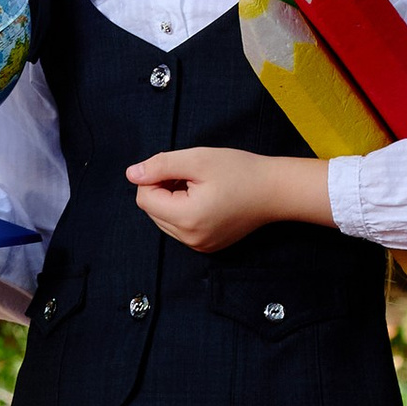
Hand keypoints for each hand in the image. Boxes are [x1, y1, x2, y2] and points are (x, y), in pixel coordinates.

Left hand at [128, 145, 331, 250]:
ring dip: (173, 200)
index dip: (155, 178)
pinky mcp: (207, 246)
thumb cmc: (240, 171)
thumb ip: (160, 165)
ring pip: (164, 219)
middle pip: (153, 210)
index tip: (179, 168)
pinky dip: (185, 211)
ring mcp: (199, 246)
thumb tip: (131, 174)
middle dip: (164, 189)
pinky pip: (180, 228)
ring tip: (200, 186)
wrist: (275, 191)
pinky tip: (206, 198)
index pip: (145, 199)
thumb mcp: (197, 159)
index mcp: (187, 219)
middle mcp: (191, 239)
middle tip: (192, 175)